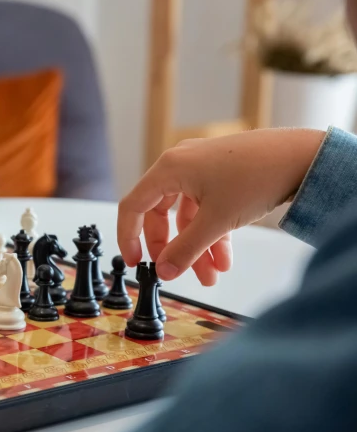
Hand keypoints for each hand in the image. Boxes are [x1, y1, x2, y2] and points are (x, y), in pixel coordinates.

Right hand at [117, 128, 325, 284]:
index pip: (134, 206)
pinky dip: (212, 234)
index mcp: (169, 168)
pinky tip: (224, 259)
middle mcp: (181, 165)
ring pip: (188, 216)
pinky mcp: (222, 175)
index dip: (129, 237)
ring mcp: (202, 169)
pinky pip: (206, 209)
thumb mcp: (216, 221)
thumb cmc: (258, 176)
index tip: (135, 262)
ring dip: (197, 247)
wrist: (304, 156)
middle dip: (172, 248)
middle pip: (160, 214)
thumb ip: (185, 250)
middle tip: (177, 271)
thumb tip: (164, 272)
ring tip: (211, 275)